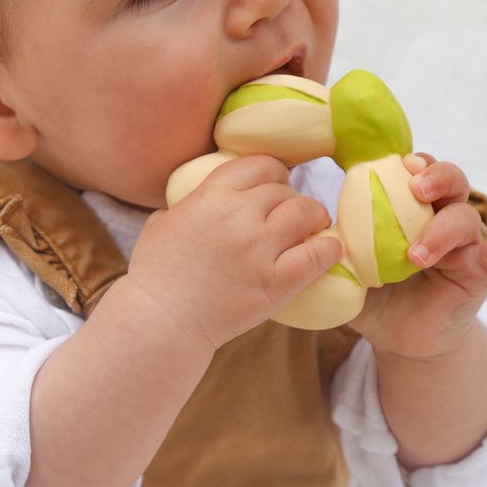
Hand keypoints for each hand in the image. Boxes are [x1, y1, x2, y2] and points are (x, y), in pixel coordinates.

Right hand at [127, 155, 343, 350]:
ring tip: (315, 227)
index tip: (277, 184)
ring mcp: (258, 248)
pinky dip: (330, 248)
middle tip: (293, 214)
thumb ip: (186, 206)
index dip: (274, 172)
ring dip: (315, 216)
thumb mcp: (160, 224)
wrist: (161, 321)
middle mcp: (238, 215)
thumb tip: (197, 201)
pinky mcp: (275, 282)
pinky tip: (332, 249)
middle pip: (283, 190)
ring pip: (306, 213)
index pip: (258, 165)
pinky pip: (317, 255)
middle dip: (291, 198)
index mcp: (210, 196)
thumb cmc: (154, 276)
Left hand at [347, 153, 486, 359]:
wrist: (398, 337)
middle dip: (435, 177)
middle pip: (450, 180)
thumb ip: (334, 247)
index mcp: (409, 208)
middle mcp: (440, 218)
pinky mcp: (479, 274)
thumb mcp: (349, 269)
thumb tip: (305, 231)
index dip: (410, 162)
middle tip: (416, 189)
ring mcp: (463, 245)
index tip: (396, 163)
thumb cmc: (374, 294)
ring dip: (443, 228)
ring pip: (466, 216)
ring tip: (417, 255)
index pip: (416, 172)